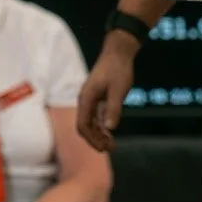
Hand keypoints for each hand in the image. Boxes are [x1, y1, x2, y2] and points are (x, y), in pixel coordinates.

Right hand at [76, 34, 137, 150]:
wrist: (118, 53)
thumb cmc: (118, 70)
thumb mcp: (118, 90)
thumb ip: (113, 109)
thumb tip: (108, 129)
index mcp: (86, 98)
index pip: (83, 124)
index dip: (92, 139)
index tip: (104, 149)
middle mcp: (85, 100)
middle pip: (85, 125)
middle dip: (95, 139)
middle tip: (110, 149)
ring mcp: (90, 99)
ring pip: (90, 122)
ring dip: (98, 134)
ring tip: (112, 144)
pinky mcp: (97, 97)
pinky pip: (95, 116)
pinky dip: (101, 126)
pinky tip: (110, 132)